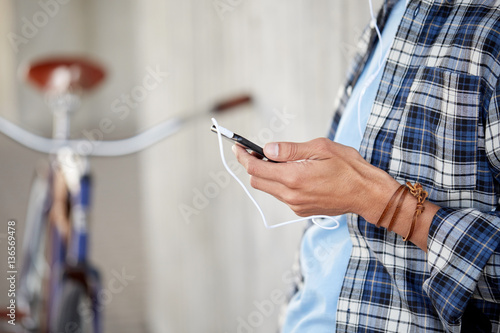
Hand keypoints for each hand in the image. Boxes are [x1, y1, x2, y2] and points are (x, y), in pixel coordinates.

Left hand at [233, 138, 399, 221]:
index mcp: (293, 177)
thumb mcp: (320, 148)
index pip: (255, 168)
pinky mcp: (301, 210)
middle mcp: (291, 195)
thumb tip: (267, 148)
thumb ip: (290, 149)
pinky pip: (282, 195)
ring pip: (269, 189)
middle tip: (256, 151)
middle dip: (252, 165)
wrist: (367, 194)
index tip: (237, 146)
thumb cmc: (348, 167)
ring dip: (267, 174)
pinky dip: (280, 183)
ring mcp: (295, 205)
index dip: (242, 156)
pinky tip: (293, 173)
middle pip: (257, 181)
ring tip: (279, 159)